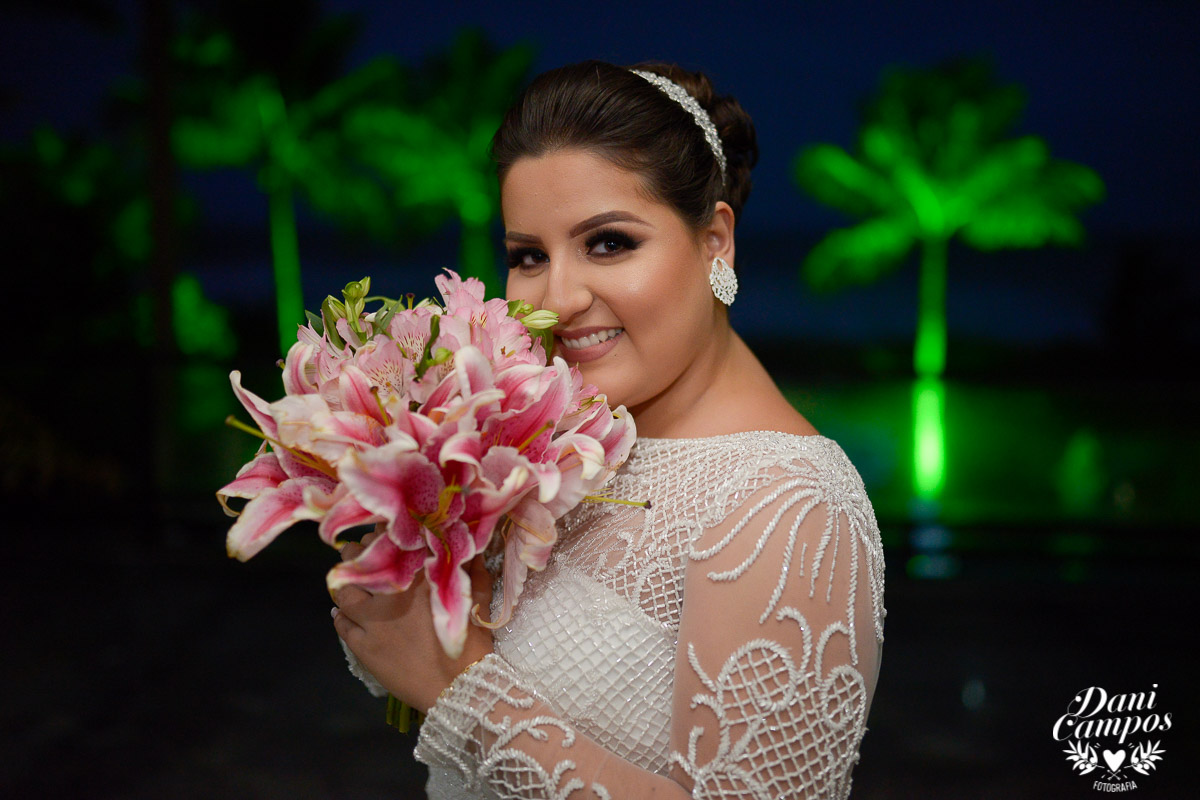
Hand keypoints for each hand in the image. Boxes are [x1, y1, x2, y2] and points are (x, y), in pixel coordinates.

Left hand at [332, 532, 494, 712]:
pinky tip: (340, 611)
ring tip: (345, 575)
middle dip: (359, 552)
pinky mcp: (363, 647)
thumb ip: (474, 570)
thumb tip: (470, 547)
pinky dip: (339, 614)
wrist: (460, 688)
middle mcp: (390, 595)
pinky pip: (342, 625)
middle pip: (362, 562)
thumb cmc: (472, 643)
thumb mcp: (477, 599)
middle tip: (361, 550)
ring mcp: (372, 622)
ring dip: (343, 579)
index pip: (393, 544)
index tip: (383, 531)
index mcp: (418, 579)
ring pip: (344, 591)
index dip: (384, 534)